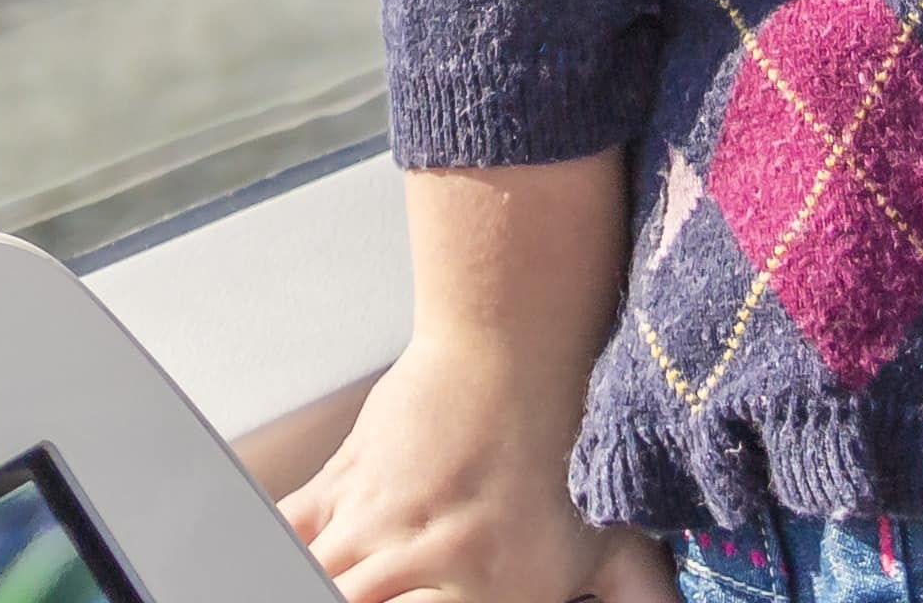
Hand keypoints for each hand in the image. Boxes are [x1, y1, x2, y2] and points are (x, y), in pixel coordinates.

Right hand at [281, 336, 674, 602]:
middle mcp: (421, 569)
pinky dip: (279, 552)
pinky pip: (288, 532)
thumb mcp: (618, 545)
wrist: (520, 344)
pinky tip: (289, 561)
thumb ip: (643, 602)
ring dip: (324, 581)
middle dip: (358, 600)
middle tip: (377, 590)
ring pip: (317, 577)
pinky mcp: (343, 485)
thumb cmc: (572, 443)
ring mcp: (374, 525)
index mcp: (488, 598)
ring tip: (350, 579)